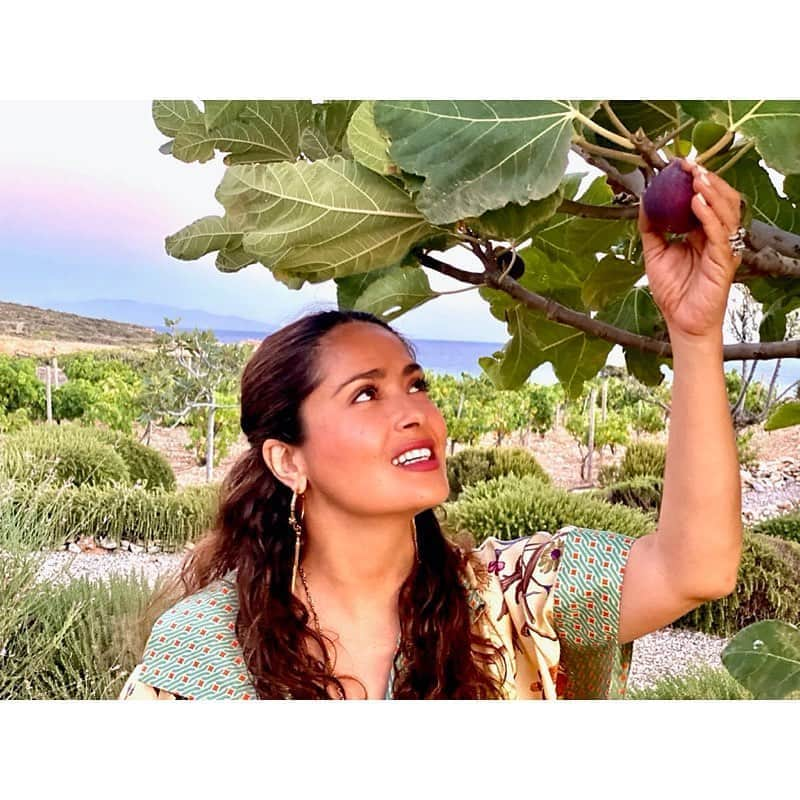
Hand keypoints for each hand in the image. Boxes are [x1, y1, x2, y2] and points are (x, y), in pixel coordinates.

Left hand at [638, 160, 742, 339]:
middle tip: (690, 165)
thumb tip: (644, 202)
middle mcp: (716, 237)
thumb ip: (651, 229)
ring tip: (696, 178)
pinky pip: (719, 234)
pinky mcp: (725, 261)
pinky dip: (709, 216)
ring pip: (726, 212)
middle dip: (707, 180)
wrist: (680, 321)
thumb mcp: (654, 253)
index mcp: (702, 233)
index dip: (696, 181)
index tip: (680, 164)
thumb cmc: (673, 291)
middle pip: (721, 200)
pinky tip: (698, 203)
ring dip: (711, 192)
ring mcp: (723, 248)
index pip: (706, 200)